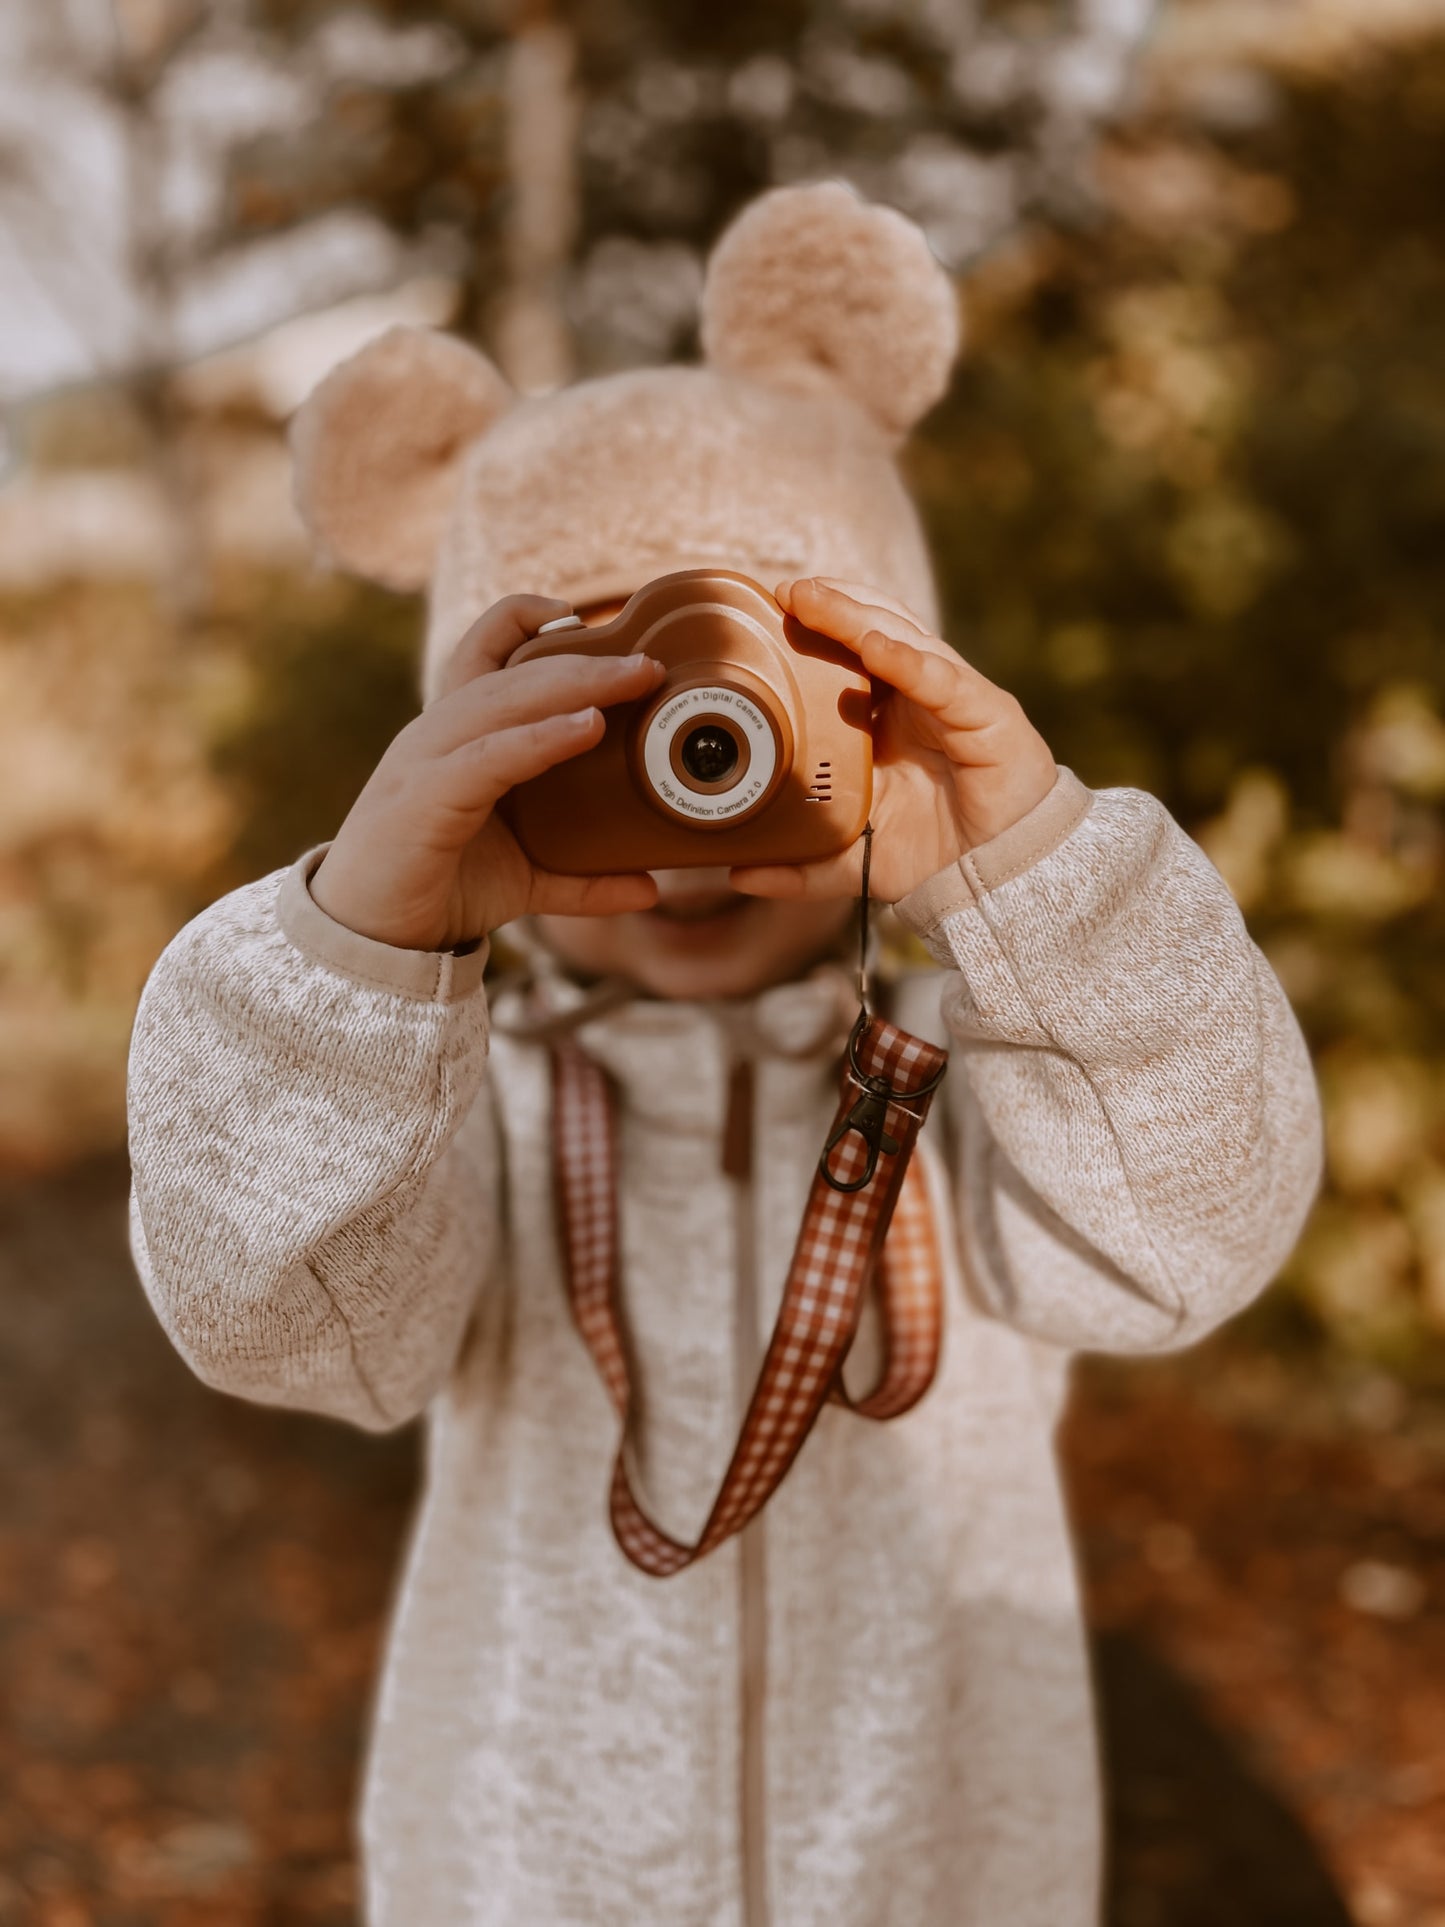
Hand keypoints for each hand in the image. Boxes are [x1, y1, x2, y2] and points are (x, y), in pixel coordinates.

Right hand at [309, 595, 664, 949]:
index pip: (481, 652)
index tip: (583, 616)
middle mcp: (436, 735)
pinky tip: (585, 728)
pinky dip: (539, 739)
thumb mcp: (523, 879)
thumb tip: (650, 887)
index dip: (524, 620)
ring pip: (501, 702)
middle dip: (583, 660)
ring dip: (572, 686)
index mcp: (454, 737)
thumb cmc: (437, 889)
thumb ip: (581, 880)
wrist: (369, 940)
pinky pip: (488, 757)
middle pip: (511, 674)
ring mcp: (424, 762)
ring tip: (630, 681)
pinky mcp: (423, 800)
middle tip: (648, 664)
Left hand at [727, 577, 1059, 904]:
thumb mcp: (851, 858)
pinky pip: (943, 680)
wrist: (999, 881)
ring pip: (903, 639)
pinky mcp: (987, 714)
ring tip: (813, 598)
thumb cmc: (934, 857)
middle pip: (872, 629)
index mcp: (887, 717)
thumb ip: (798, 865)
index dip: (811, 629)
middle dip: (829, 605)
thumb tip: (736, 872)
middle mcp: (919, 696)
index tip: (764, 617)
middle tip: (782, 592)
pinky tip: (875, 645)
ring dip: (856, 615)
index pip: (847, 654)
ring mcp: (953, 699)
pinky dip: (908, 659)